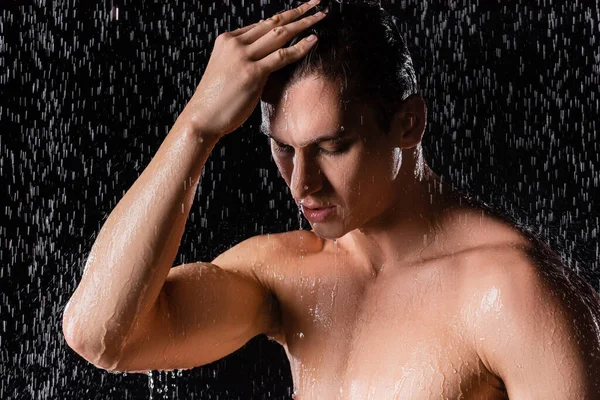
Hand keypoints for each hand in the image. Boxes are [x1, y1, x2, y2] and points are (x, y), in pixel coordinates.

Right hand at [182, 0, 325, 138]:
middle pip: (273, 22)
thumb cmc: (215, 99)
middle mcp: (235, 44)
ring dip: (304, 23)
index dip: (282, 17)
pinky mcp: (253, 73)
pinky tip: (314, 40)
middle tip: (316, 3)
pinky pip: (282, 56)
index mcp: (227, 40)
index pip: (261, 24)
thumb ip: (243, 58)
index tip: (298, 12)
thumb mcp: (226, 69)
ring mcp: (243, 57)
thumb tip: (264, 55)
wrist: (202, 117)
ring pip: (280, 34)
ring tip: (321, 16)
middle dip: (297, 11)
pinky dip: (300, 47)